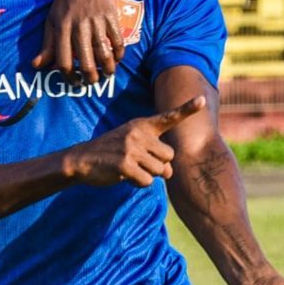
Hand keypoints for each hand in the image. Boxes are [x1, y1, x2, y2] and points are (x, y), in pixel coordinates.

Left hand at [34, 0, 122, 84]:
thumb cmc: (67, 1)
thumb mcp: (52, 20)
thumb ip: (47, 44)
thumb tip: (36, 66)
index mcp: (61, 27)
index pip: (63, 60)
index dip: (69, 76)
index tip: (74, 82)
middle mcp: (78, 25)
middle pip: (85, 60)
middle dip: (90, 77)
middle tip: (92, 82)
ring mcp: (96, 21)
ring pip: (103, 52)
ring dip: (107, 68)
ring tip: (107, 74)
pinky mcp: (111, 16)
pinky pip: (117, 40)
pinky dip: (119, 53)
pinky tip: (117, 59)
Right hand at [64, 95, 203, 186]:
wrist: (81, 160)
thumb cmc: (110, 153)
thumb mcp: (131, 143)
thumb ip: (154, 153)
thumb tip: (170, 173)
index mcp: (141, 125)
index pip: (168, 117)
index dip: (187, 109)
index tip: (202, 100)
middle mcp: (138, 134)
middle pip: (169, 156)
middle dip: (158, 165)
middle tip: (139, 163)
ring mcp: (131, 149)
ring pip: (160, 171)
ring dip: (147, 176)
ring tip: (130, 168)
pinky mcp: (125, 165)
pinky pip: (147, 182)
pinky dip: (138, 183)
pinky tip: (124, 176)